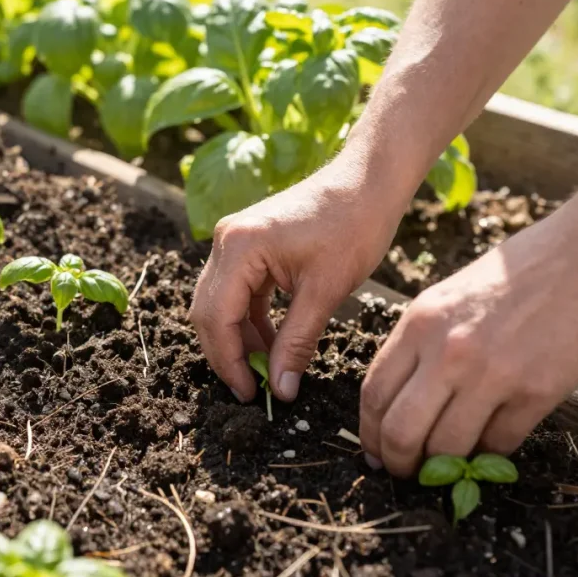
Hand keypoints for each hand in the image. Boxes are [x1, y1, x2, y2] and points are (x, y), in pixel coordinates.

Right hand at [189, 153, 405, 402]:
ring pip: (220, 304)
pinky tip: (272, 344)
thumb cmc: (354, 226)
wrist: (369, 181)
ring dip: (239, 339)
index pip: (216, 317)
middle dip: (227, 354)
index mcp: (239, 247)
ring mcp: (234, 240)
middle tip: (253, 391)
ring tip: (267, 372)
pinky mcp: (248, 245)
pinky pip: (237, 292)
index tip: (251, 395)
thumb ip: (297, 343)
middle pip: (208, 311)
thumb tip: (281, 391)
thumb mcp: (326, 292)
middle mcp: (226, 241)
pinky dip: (250, 320)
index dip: (229, 361)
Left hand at [360, 195, 577, 476]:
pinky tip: (491, 446)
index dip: (369, 432)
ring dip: (443, 469)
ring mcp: (492, 373)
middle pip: (400, 430)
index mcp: (419, 324)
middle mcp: (448, 351)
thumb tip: (399, 400)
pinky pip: (499, 445)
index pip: (373, 393)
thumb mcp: (448, 297)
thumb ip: (421, 344)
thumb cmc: (517, 272)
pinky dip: (490, 456)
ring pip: (447, 448)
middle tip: (405, 474)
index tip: (376, 451)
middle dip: (398, 462)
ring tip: (447, 469)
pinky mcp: (536, 392)